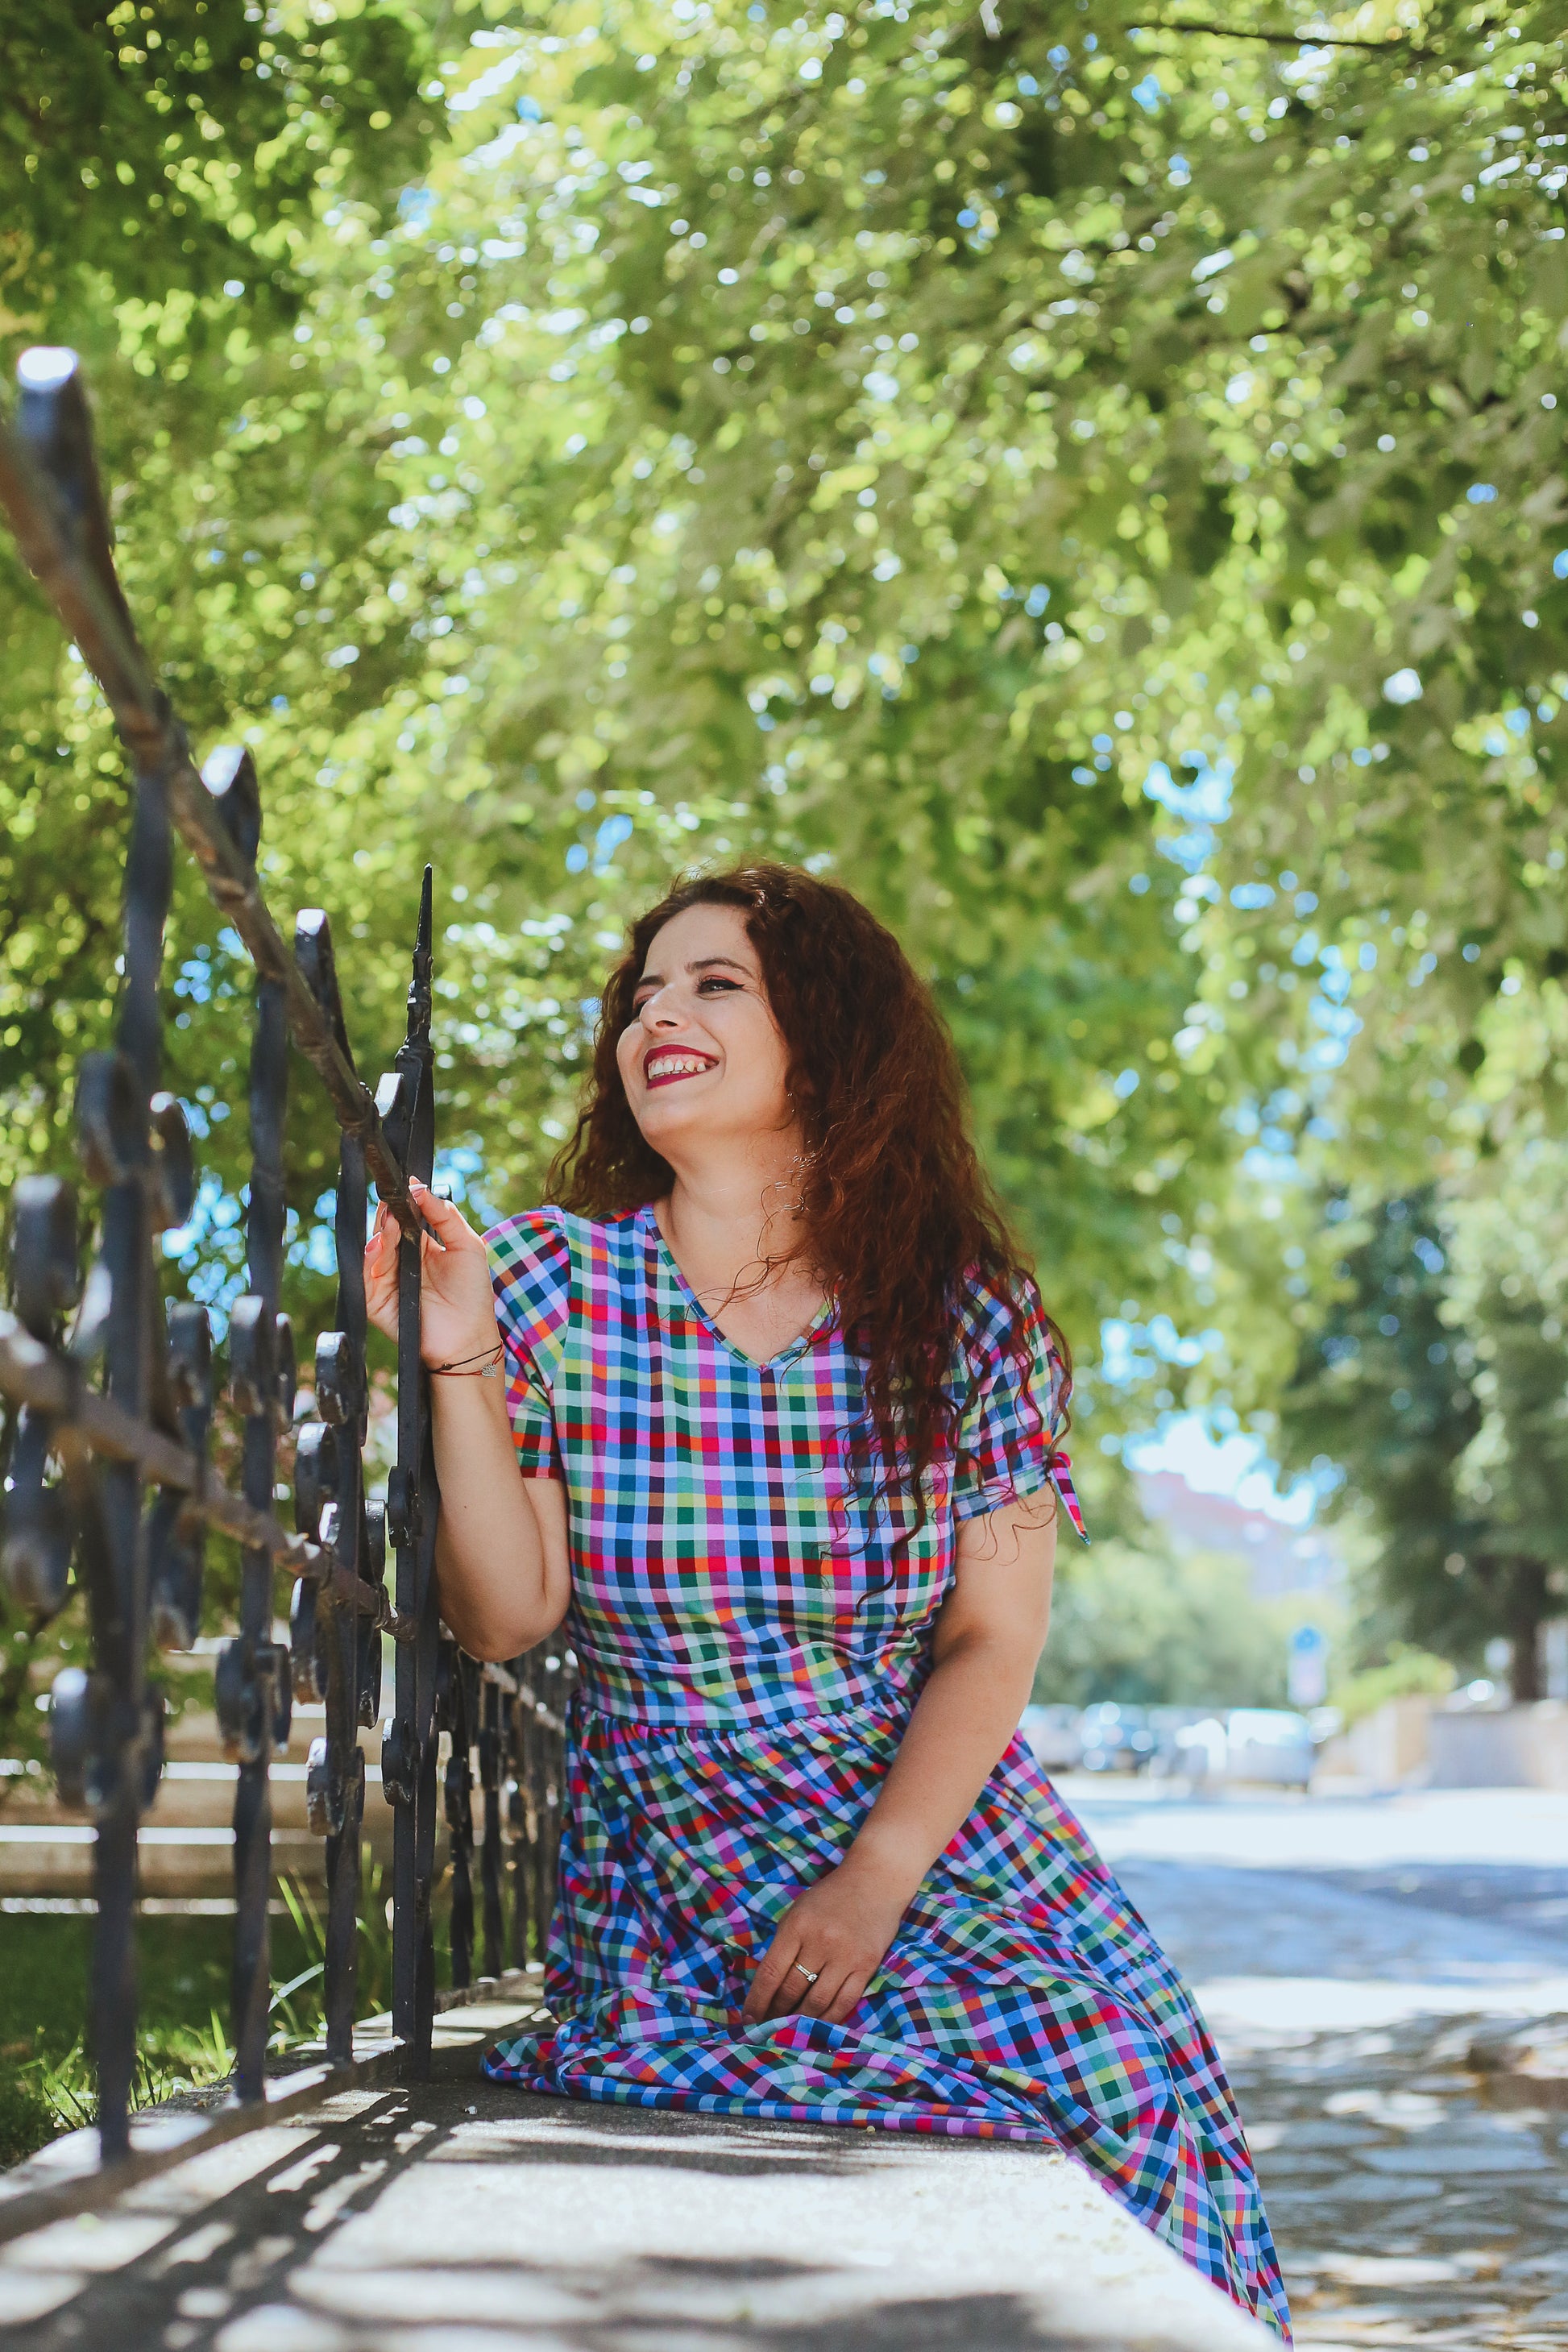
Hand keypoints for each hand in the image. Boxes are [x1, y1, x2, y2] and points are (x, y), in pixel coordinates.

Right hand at [362, 1178, 501, 1368]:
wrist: (469, 1338)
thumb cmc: (472, 1294)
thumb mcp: (467, 1245)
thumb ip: (445, 1214)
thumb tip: (419, 1187)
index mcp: (419, 1246)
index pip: (401, 1218)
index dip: (398, 1204)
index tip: (401, 1188)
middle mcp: (399, 1261)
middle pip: (384, 1231)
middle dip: (388, 1217)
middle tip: (394, 1206)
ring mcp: (385, 1281)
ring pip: (374, 1250)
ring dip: (381, 1235)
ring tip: (392, 1225)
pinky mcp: (376, 1302)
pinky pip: (364, 1278)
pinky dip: (368, 1261)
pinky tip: (377, 1246)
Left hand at [742, 1854, 912, 2028]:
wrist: (875, 1882)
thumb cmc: (830, 1898)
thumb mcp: (798, 1913)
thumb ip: (783, 1946)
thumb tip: (767, 1987)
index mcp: (797, 1926)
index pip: (770, 1973)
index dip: (757, 2000)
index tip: (749, 2019)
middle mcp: (821, 1942)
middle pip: (792, 1990)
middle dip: (776, 2013)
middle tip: (769, 2027)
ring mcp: (846, 1956)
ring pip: (817, 2002)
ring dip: (801, 2021)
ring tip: (791, 2029)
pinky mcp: (867, 1966)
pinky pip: (844, 2003)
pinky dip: (828, 2019)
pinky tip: (818, 2025)